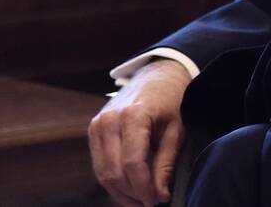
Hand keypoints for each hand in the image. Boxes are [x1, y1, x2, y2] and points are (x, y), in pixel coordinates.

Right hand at [89, 59, 191, 205]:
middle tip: (150, 205)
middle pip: (114, 172)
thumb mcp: (177, 130)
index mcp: (133, 116)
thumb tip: (160, 196)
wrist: (157, 77)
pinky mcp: (93, 130)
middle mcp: (109, 120)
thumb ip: (166, 163)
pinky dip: (113, 182)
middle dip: (132, 195)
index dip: (144, 188)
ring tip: (141, 201)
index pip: (133, 163)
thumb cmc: (172, 102)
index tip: (157, 202)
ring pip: (103, 172)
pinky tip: (130, 190)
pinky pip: (99, 165)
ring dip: (121, 193)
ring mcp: (98, 124)